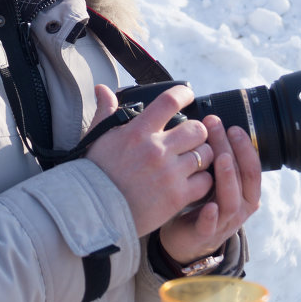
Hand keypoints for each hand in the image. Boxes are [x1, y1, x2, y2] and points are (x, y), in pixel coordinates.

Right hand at [84, 84, 214, 236]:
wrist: (94, 213)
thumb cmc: (96, 174)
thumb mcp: (98, 138)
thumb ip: (106, 111)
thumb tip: (102, 88)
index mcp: (138, 132)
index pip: (169, 101)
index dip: (184, 94)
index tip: (188, 96)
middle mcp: (157, 150)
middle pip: (197, 129)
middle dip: (198, 132)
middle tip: (192, 138)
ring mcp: (169, 174)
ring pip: (206, 155)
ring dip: (202, 156)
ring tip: (192, 161)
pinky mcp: (177, 197)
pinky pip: (206, 181)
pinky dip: (202, 180)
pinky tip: (192, 182)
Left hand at [157, 114, 261, 264]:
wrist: (187, 238)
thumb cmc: (202, 202)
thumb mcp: (215, 179)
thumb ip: (218, 159)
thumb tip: (211, 123)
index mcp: (246, 191)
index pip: (252, 166)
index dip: (245, 146)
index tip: (231, 126)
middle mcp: (241, 206)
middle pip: (243, 177)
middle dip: (232, 150)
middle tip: (217, 128)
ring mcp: (224, 222)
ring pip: (231, 200)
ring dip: (227, 177)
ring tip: (221, 158)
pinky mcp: (204, 234)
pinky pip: (210, 226)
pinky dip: (211, 216)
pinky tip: (208, 205)